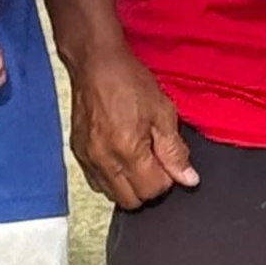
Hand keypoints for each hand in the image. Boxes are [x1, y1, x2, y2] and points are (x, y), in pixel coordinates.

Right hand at [67, 48, 198, 209]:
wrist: (96, 63)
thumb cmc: (130, 81)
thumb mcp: (163, 112)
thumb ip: (175, 151)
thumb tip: (188, 179)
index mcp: (128, 151)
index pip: (153, 190)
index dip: (167, 177)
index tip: (168, 159)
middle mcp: (104, 161)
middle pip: (131, 201)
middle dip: (148, 186)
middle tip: (155, 160)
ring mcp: (87, 159)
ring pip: (111, 195)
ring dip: (128, 184)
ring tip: (137, 157)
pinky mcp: (77, 153)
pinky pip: (95, 181)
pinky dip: (110, 177)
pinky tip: (119, 156)